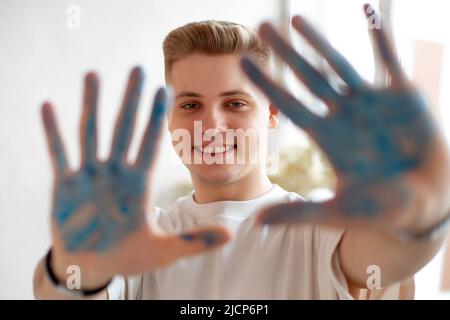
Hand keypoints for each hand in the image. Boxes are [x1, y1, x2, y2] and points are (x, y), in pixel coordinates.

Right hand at [41, 67, 229, 287]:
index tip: (165, 89)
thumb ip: (195, 242)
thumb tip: (230, 236)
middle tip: (137, 68)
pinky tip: (48, 106)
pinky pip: (59, 154)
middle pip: (124, 129)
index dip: (157, 118)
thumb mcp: (164, 251)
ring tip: (93, 75)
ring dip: (92, 104)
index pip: (150, 144)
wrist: (94, 267)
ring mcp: (91, 177)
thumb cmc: (127, 257)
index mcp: (139, 184)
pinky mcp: (66, 186)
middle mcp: (115, 174)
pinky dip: (53, 132)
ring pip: (91, 133)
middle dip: (130, 100)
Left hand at [241, 5, 449, 233]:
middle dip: (285, 52)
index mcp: (327, 136)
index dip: (266, 83)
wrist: (426, 201)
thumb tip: (255, 223)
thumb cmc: (383, 209)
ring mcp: (370, 102)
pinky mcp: (402, 95)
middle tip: (261, 26)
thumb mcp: (338, 211)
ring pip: (339, 63)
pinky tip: (368, 11)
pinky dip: (381, 37)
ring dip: (319, 41)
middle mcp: (343, 114)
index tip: (242, 62)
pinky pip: (389, 60)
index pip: (289, 104)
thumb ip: (298, 214)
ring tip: (296, 18)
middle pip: (307, 76)